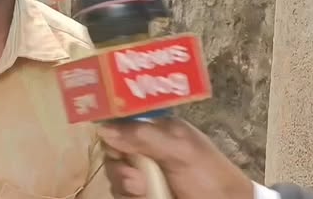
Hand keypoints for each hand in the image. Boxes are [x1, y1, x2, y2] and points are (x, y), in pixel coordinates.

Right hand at [98, 117, 253, 198]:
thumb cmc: (209, 176)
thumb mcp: (180, 149)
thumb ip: (143, 135)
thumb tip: (104, 128)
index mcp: (157, 130)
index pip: (122, 121)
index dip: (112, 130)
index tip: (111, 143)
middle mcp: (146, 150)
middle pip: (112, 151)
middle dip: (119, 166)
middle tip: (137, 180)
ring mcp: (143, 176)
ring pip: (115, 176)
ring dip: (125, 186)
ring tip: (144, 193)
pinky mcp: (142, 195)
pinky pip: (121, 194)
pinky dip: (128, 198)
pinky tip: (144, 198)